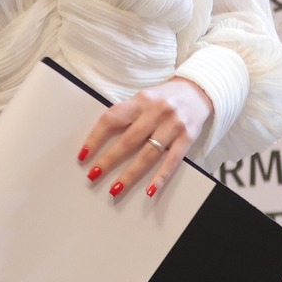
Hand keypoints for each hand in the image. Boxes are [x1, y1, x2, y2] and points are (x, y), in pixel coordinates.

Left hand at [78, 78, 212, 202]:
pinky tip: (150, 190)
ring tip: (116, 188)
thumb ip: (127, 115)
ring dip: (131, 174)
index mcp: (140, 100)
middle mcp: (156, 111)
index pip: (112, 119)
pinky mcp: (187, 138)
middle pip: (129, 140)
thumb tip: (101, 138)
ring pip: (148, 154)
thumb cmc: (163, 98)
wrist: (198, 90)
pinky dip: (161, 177)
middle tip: (93, 175)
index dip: (95, 138)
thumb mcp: (143, 99)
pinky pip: (172, 160)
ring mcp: (173, 125)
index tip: (83, 155)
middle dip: (109, 160)